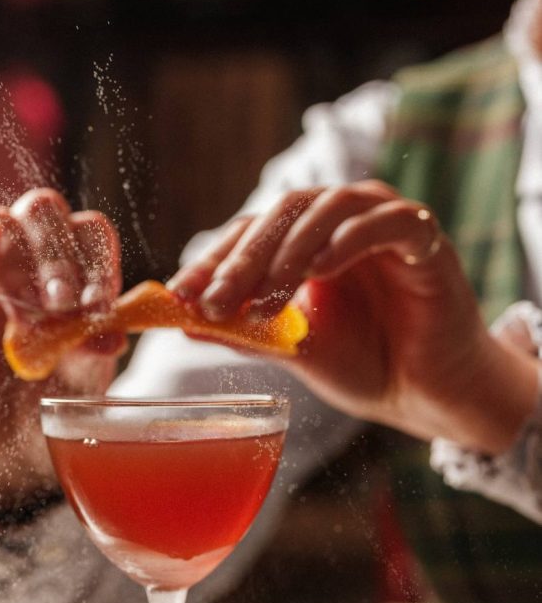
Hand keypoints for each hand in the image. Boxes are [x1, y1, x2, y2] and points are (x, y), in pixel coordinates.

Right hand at [0, 189, 123, 506]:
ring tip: (30, 319)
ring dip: (20, 266)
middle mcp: (35, 254)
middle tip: (61, 305)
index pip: (90, 234)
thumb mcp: (81, 376)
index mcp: (79, 265)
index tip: (97, 304)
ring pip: (3, 224)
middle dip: (56, 258)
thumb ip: (93, 351)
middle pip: (45, 212)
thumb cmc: (53, 391)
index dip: (95, 260)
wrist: (6, 431)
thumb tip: (112, 337)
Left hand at [170, 181, 537, 453]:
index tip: (179, 296)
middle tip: (215, 299)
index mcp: (305, 240)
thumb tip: (183, 322)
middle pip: (281, 213)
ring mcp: (381, 221)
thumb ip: (245, 331)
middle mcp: (340, 220)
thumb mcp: (293, 349)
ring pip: (326, 209)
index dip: (213, 261)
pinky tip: (321, 271)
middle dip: (243, 258)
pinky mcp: (422, 235)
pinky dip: (349, 241)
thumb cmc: (363, 364)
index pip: (250, 233)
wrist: (424, 394)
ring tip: (266, 300)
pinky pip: (384, 222)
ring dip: (289, 252)